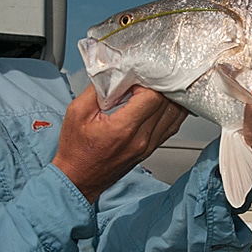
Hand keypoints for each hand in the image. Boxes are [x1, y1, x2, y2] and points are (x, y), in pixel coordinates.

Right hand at [53, 85, 187, 201]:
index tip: (138, 74)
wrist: (78, 180)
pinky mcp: (151, 149)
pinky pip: (172, 126)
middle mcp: (141, 139)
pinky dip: (172, 111)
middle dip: (162, 85)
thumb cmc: (75, 151)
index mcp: (123, 128)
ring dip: (170, 97)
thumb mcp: (77, 112)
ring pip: (175, 115)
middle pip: (167, 103)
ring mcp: (149, 146)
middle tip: (150, 75)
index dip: (150, 80)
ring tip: (158, 86)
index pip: (153, 97)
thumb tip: (114, 72)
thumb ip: (97, 89)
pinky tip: (166, 102)